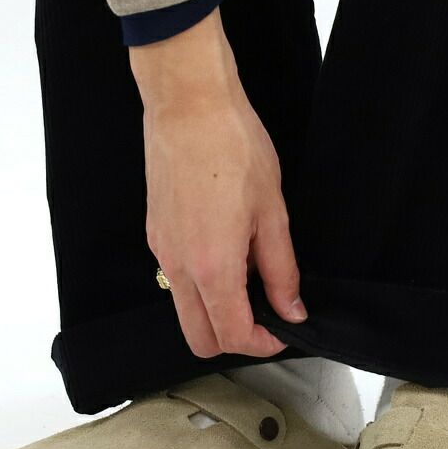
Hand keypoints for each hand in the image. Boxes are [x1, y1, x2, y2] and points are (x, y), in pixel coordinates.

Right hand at [131, 9, 305, 358]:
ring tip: (250, 280)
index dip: (264, 344)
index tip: (284, 329)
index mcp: (212, 266)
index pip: (233, 336)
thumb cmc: (232, 146)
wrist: (188, 104)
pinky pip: (176, 280)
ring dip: (216, 313)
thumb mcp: (273, 212)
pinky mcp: (156, 234)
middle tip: (266, 318)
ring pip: (185, 312)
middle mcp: (179, 267)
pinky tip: (227, 254)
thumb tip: (291, 309)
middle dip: (234, 340)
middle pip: (199, 339)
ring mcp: (162, 252)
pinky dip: (201, 287)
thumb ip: (281, 269)